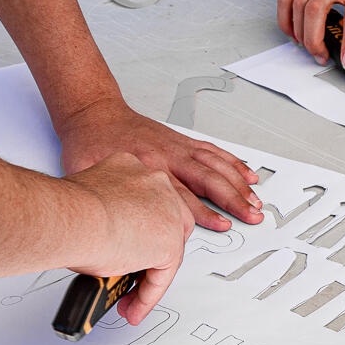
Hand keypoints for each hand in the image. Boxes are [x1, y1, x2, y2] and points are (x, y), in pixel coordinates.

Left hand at [56, 95, 262, 229]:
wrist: (93, 114)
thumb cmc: (90, 144)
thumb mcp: (89, 176)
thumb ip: (106, 202)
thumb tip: (106, 231)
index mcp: (146, 167)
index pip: (181, 195)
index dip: (203, 212)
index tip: (221, 224)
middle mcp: (166, 156)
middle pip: (208, 179)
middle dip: (233, 199)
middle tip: (251, 214)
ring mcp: (176, 147)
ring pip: (215, 165)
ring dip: (238, 182)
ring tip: (255, 199)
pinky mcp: (180, 140)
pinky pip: (213, 151)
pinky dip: (232, 162)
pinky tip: (246, 173)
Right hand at [63, 153, 195, 323]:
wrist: (71, 218)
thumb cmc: (67, 210)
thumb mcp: (87, 205)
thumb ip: (101, 217)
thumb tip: (97, 240)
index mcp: (131, 168)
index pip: (146, 203)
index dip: (137, 232)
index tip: (123, 249)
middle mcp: (155, 183)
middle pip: (164, 224)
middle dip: (149, 256)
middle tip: (130, 278)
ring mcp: (167, 211)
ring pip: (165, 252)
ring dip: (149, 280)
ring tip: (129, 300)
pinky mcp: (169, 242)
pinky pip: (161, 275)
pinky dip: (147, 295)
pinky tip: (133, 306)